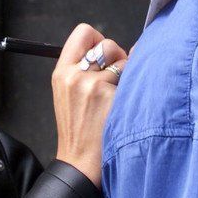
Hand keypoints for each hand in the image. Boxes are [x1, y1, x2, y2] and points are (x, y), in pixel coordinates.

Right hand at [51, 24, 127, 186]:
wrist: (80, 164)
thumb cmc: (80, 132)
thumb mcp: (69, 95)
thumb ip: (84, 70)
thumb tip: (118, 51)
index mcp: (62, 73)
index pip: (83, 32)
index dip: (99, 39)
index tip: (105, 55)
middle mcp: (75, 75)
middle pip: (107, 44)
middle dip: (118, 57)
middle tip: (116, 79)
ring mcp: (93, 85)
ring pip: (124, 60)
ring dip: (128, 75)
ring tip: (118, 97)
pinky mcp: (110, 96)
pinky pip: (134, 78)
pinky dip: (136, 89)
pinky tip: (126, 106)